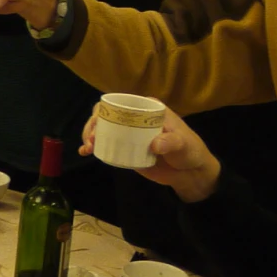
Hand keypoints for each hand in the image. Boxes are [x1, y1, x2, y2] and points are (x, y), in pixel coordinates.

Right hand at [80, 103, 221, 201]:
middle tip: (91, 140)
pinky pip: (108, 146)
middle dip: (94, 125)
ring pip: (104, 130)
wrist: (190, 173)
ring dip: (91, 136)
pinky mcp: (127, 150)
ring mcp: (129, 135)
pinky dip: (95, 148)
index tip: (98, 124)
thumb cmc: (190, 151)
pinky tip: (85, 152)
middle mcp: (135, 119)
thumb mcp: (183, 144)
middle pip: (107, 115)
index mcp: (148, 108)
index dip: (106, 111)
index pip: (122, 103)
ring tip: (88, 148)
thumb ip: (170, 142)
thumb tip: (155, 145)